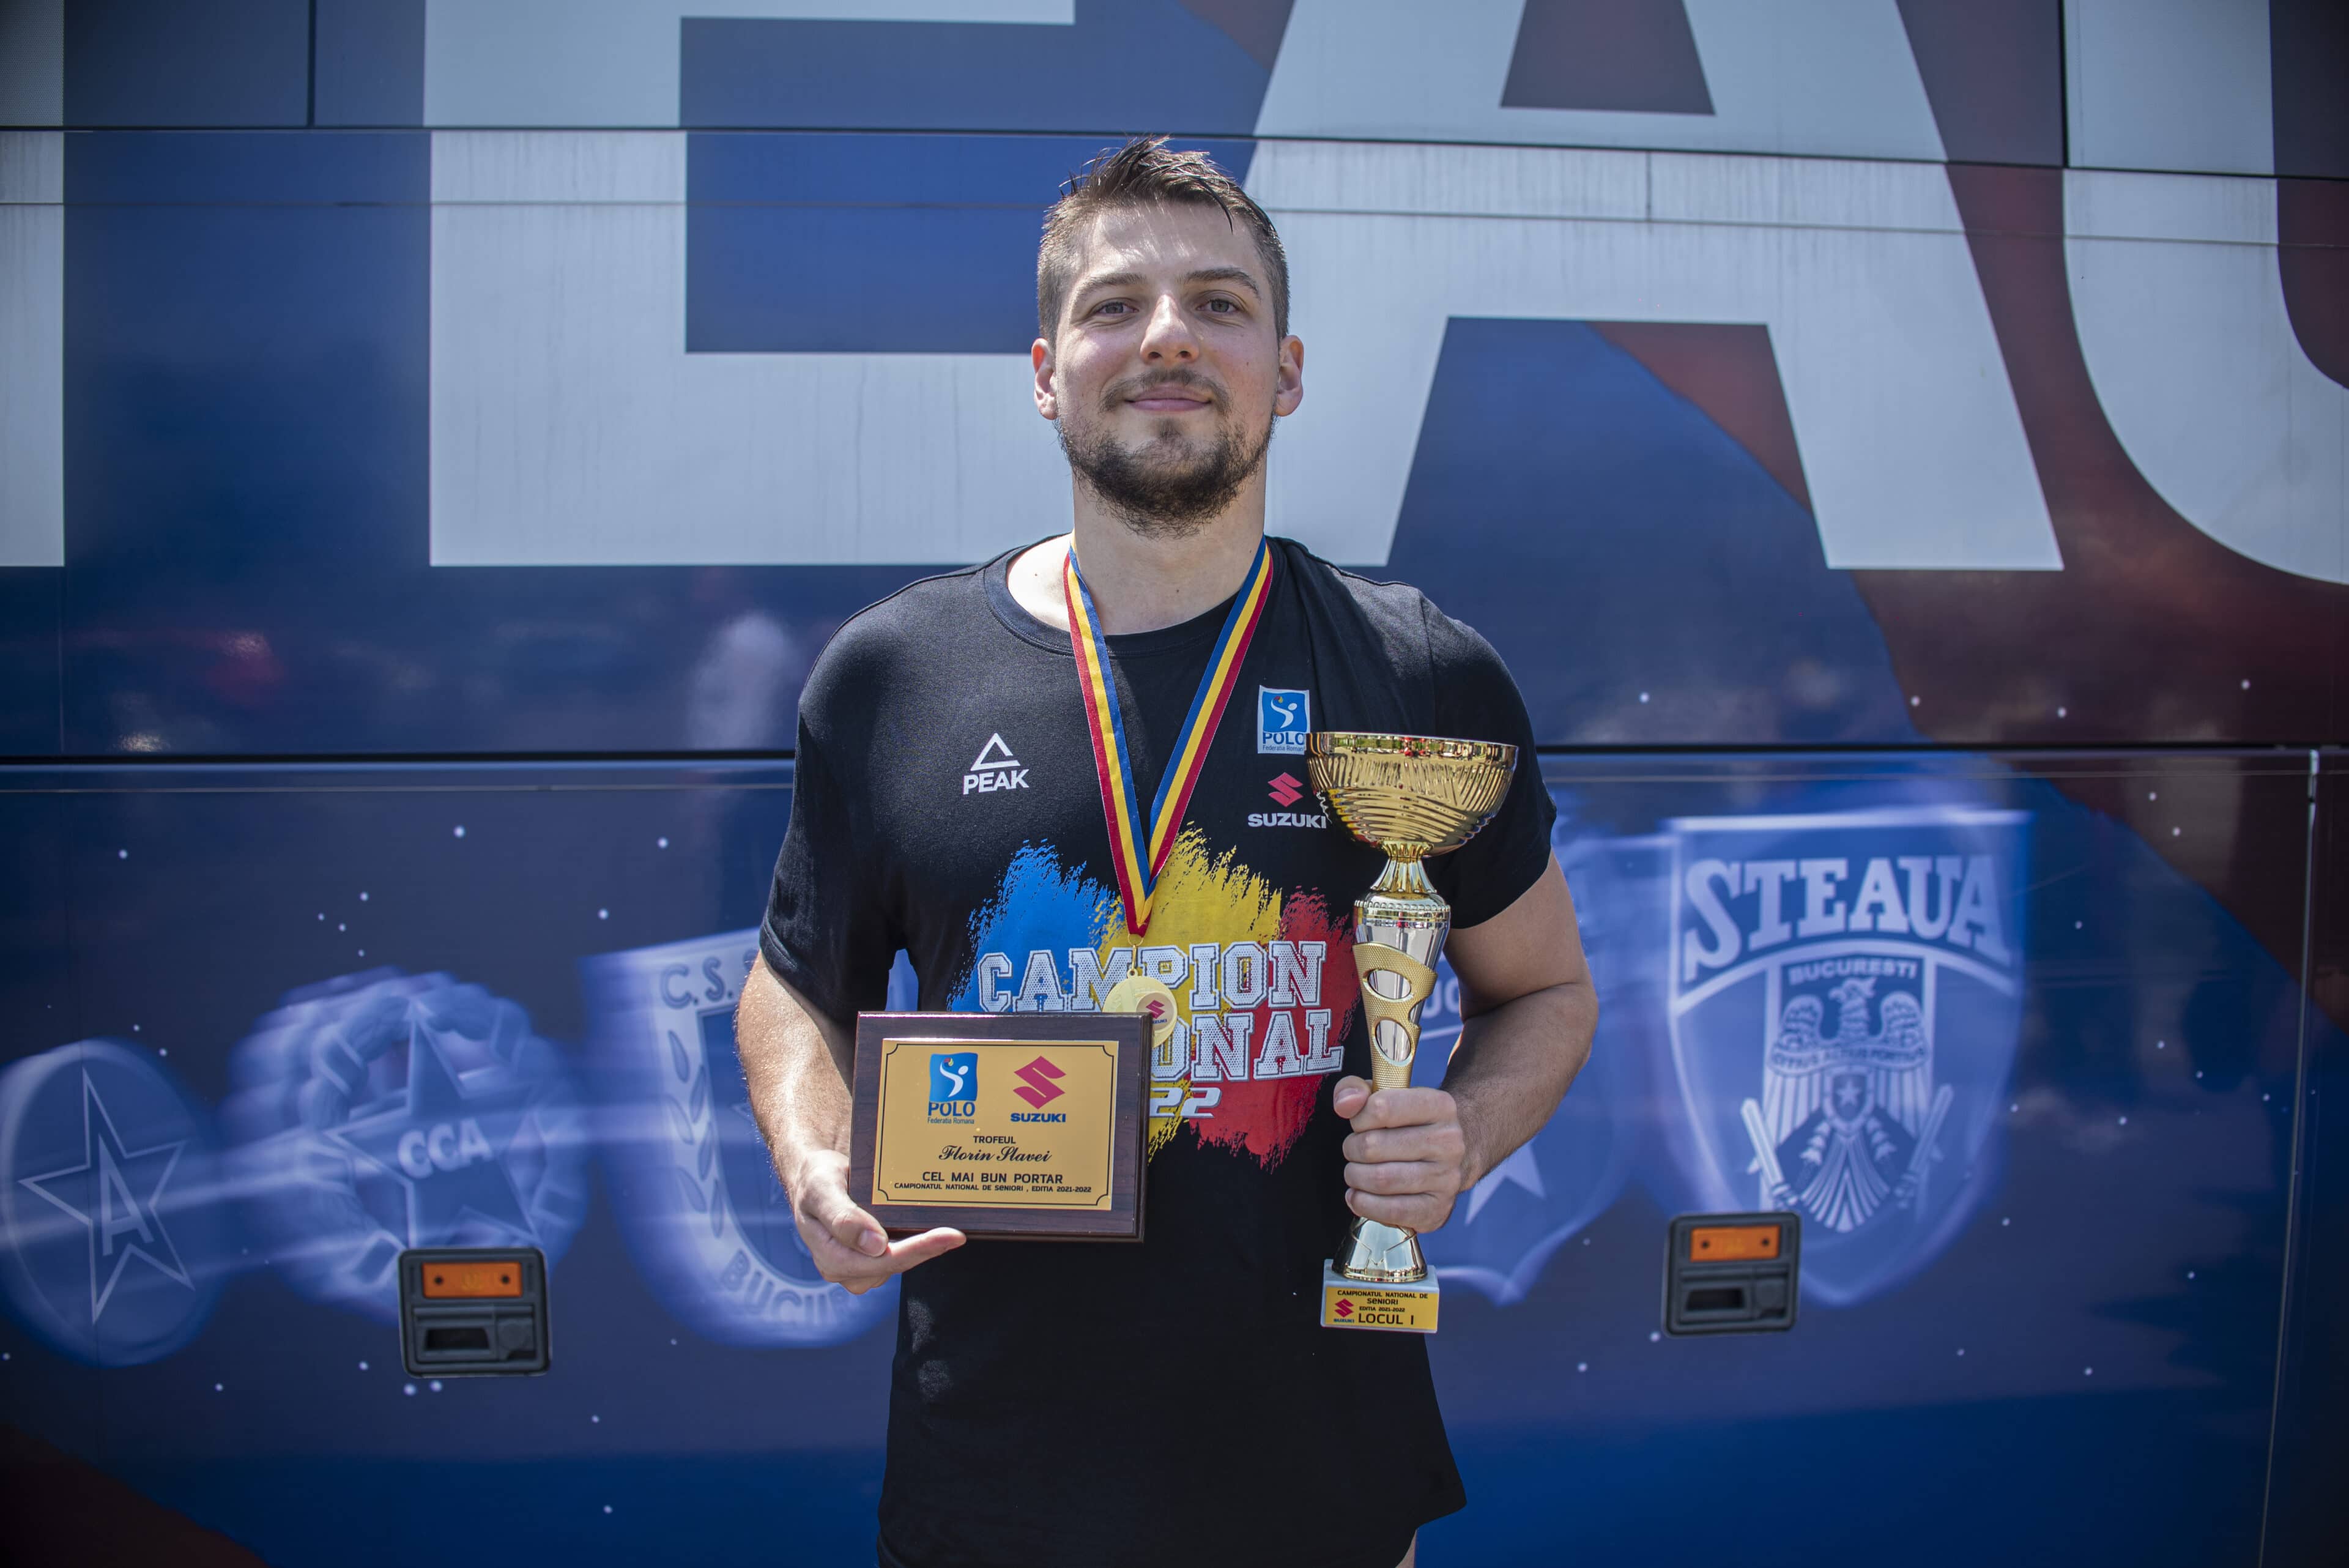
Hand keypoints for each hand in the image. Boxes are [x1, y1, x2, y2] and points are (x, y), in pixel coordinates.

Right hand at [790, 1149, 963, 1294]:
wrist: (815, 1178)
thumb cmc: (816, 1180)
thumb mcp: (822, 1190)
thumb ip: (842, 1217)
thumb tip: (875, 1246)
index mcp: (831, 1258)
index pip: (880, 1261)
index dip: (917, 1250)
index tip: (949, 1236)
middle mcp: (845, 1269)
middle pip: (895, 1265)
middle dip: (928, 1249)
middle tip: (958, 1234)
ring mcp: (860, 1266)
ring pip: (901, 1262)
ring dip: (925, 1247)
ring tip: (950, 1230)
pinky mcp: (872, 1258)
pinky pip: (900, 1255)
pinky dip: (918, 1242)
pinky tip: (936, 1228)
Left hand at [1331, 1076, 1470, 1233]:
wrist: (1458, 1151)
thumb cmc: (1413, 1122)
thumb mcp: (1389, 1093)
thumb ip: (1356, 1088)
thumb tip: (1344, 1104)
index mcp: (1440, 1106)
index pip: (1382, 1107)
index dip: (1360, 1117)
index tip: (1361, 1123)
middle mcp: (1449, 1142)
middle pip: (1374, 1146)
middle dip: (1353, 1149)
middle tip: (1355, 1149)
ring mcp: (1447, 1178)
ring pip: (1380, 1180)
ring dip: (1355, 1176)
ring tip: (1356, 1171)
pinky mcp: (1438, 1209)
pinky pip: (1391, 1212)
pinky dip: (1364, 1204)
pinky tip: (1360, 1194)